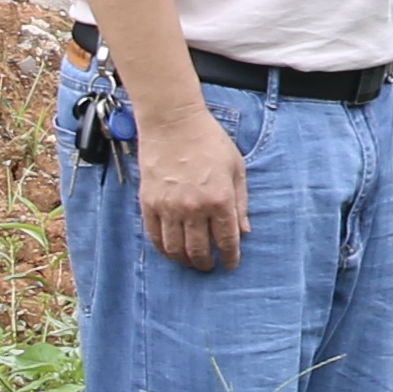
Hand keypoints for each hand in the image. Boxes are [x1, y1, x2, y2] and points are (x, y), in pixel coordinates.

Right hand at [136, 91, 247, 272]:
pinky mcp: (149, 204)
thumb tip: (244, 231)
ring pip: (175, 248)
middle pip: (199, 250)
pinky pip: (154, 236)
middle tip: (209, 267)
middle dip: (206, 264)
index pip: (226, 240)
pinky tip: (171, 252)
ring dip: (184, 261)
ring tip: (191, 263)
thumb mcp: (236, 168)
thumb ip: (241, 202)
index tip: (231, 264)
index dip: (229, 257)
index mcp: (219, 199)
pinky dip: (163, 249)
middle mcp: (193, 208)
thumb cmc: (210, 142)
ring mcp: (168, 207)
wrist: (174, 124)